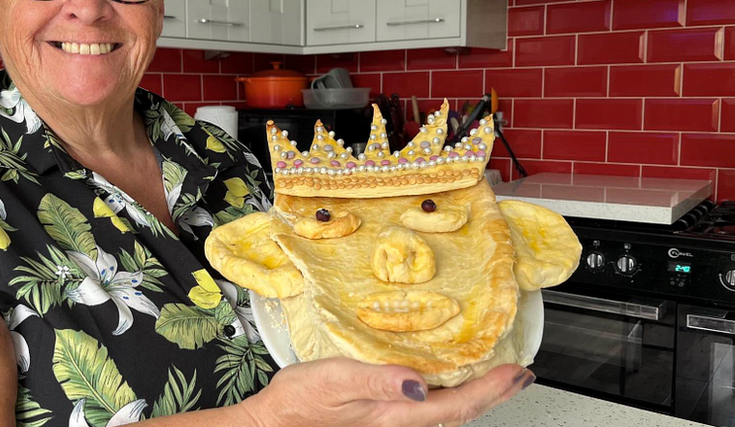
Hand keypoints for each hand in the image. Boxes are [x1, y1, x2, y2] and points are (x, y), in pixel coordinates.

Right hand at [239, 357, 533, 426]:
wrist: (274, 424)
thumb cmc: (298, 403)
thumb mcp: (332, 381)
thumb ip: (375, 381)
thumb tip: (416, 382)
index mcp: (393, 416)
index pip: (455, 406)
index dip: (490, 390)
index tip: (515, 372)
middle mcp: (399, 426)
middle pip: (459, 414)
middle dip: (494, 394)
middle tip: (520, 374)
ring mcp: (393, 426)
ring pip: (446, 414)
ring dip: (476, 396)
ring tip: (497, 377)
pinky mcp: (385, 420)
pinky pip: (430, 411)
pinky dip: (451, 396)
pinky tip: (452, 383)